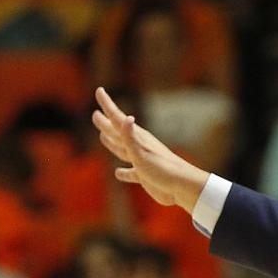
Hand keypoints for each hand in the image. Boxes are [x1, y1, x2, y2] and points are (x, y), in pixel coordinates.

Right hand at [92, 87, 208, 211]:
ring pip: (121, 149)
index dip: (107, 104)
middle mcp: (138, 147)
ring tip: (103, 136)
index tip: (99, 90)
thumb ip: (131, 137)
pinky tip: (118, 173)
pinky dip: (124, 173)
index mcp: (136, 138)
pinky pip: (130, 173)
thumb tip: (126, 117)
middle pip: (116, 132)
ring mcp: (141, 161)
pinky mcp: (145, 176)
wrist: (182, 187)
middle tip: (96, 114)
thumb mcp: (143, 153)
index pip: (117, 118)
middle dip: (105, 123)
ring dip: (111, 143)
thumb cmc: (163, 169)